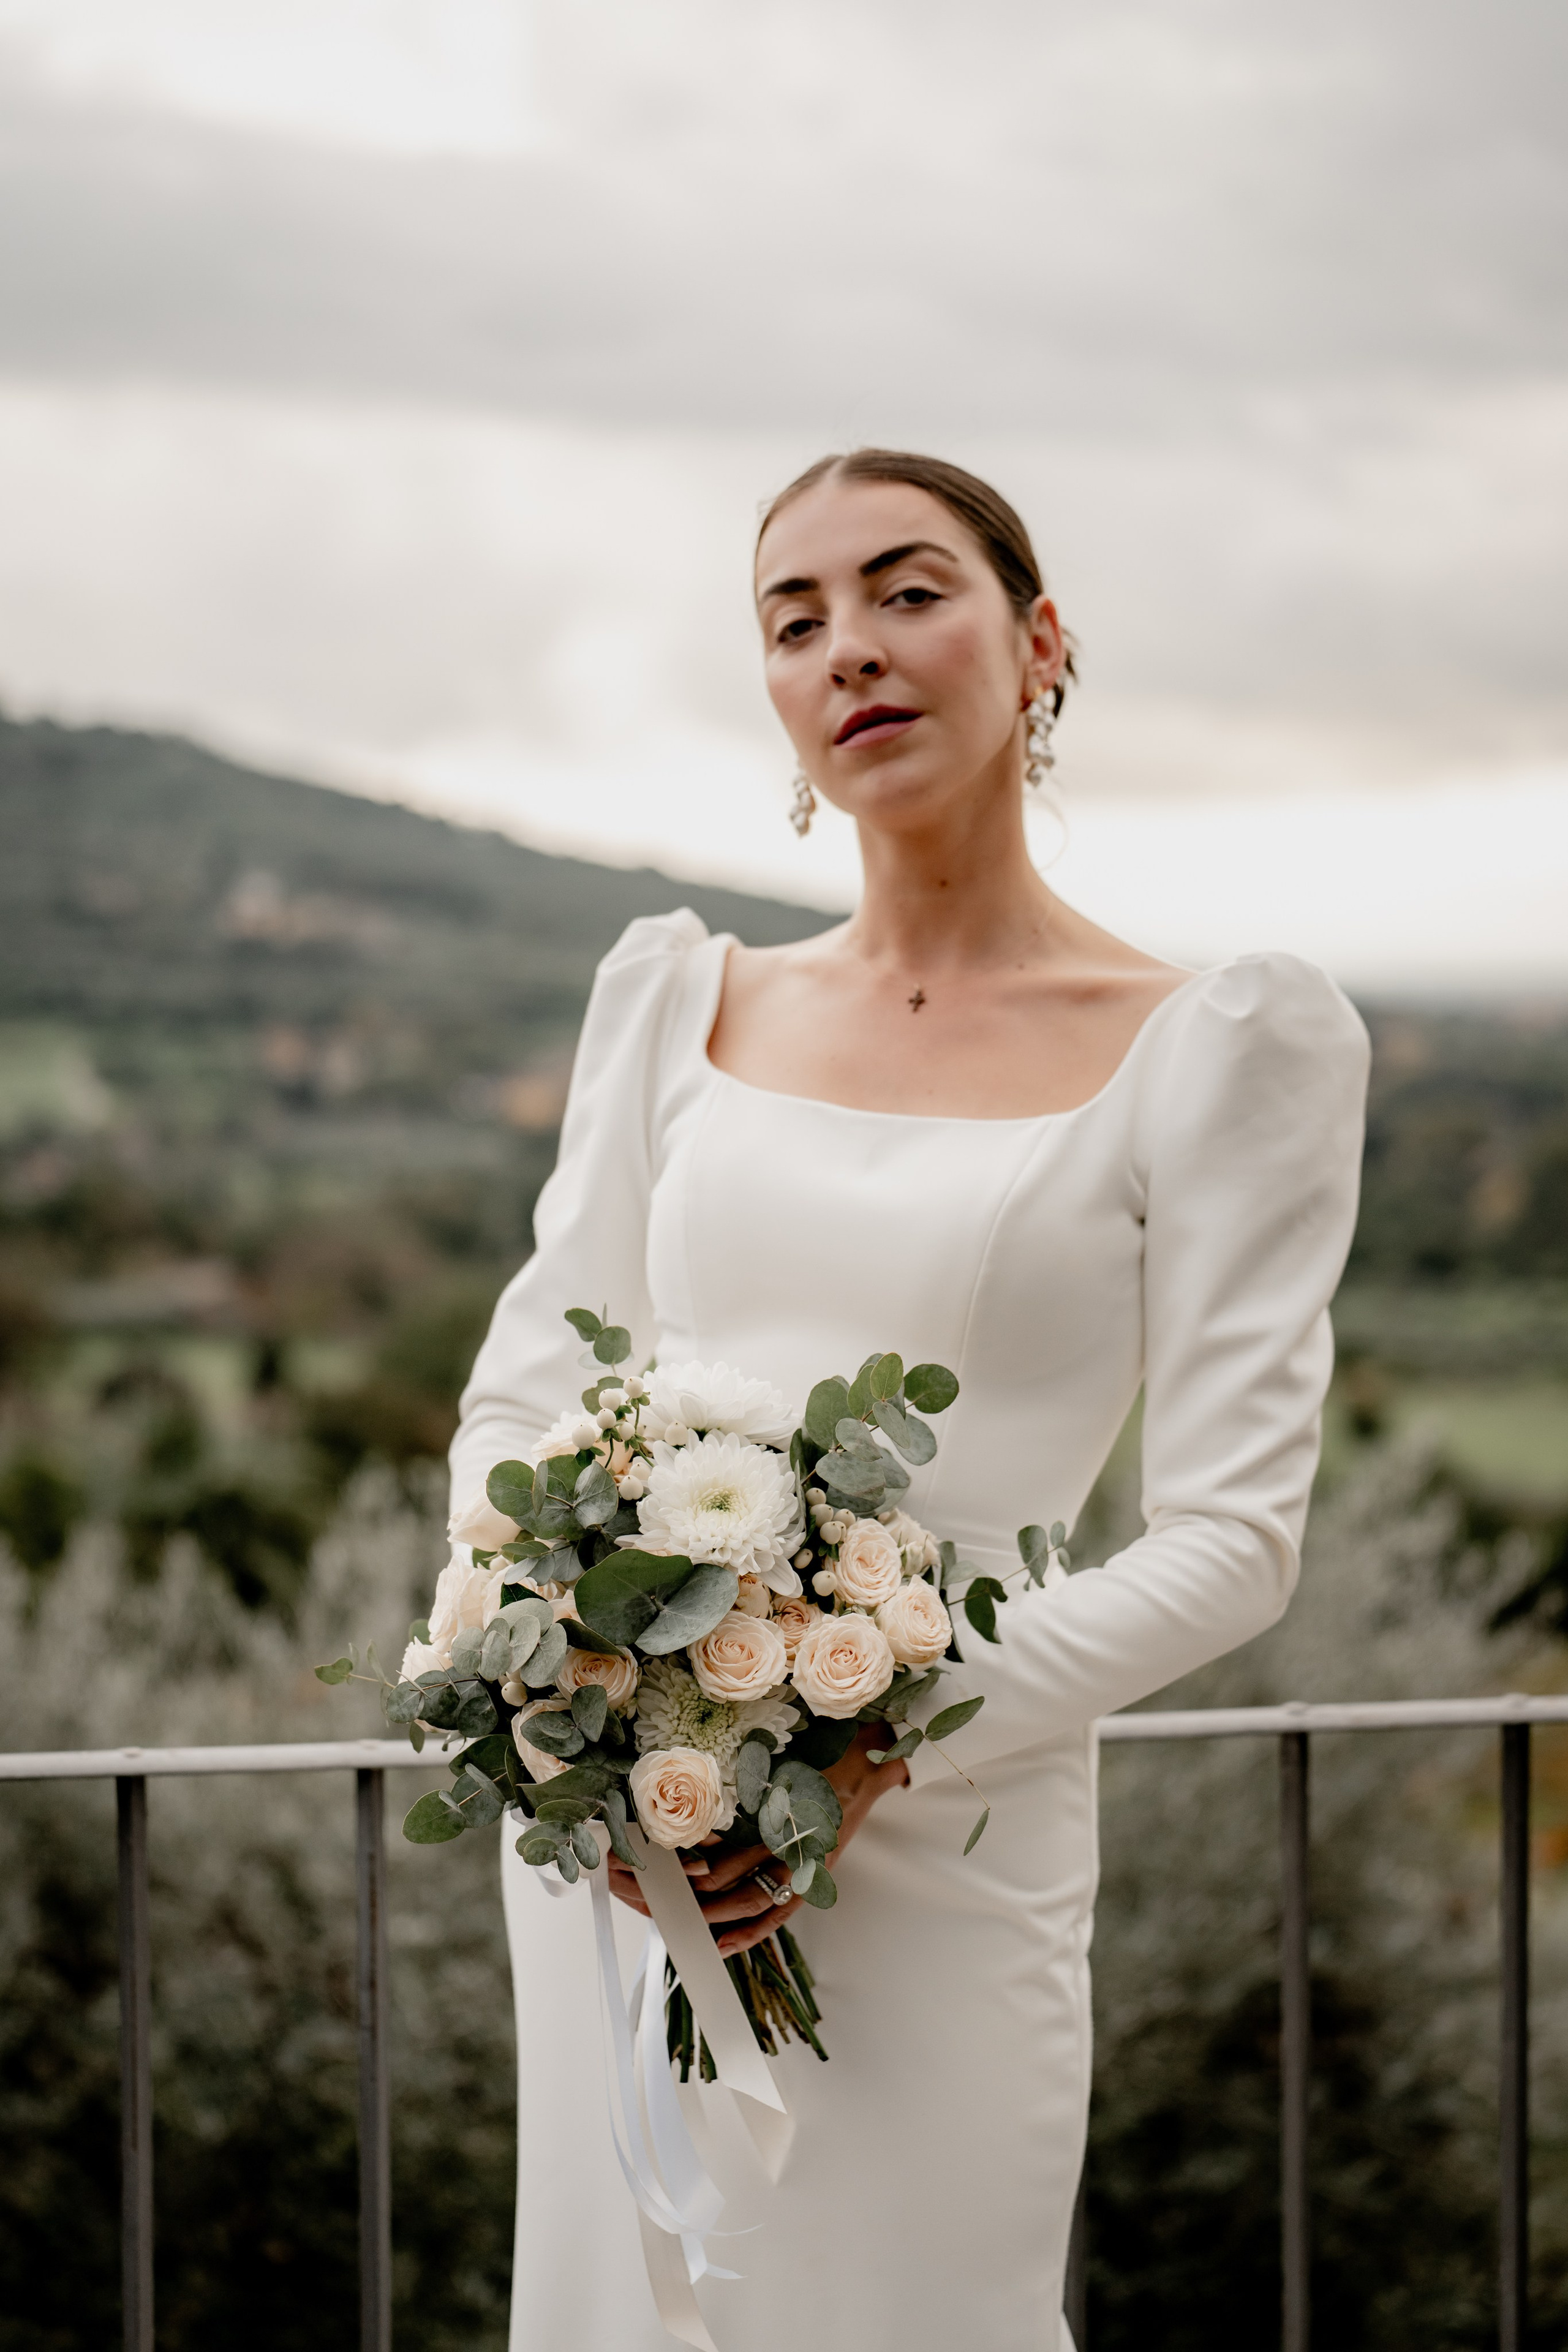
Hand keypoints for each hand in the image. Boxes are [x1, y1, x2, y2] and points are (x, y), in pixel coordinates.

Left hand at [603, 1729, 909, 1951]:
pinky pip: (779, 1914)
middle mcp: (784, 1845)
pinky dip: (751, 1933)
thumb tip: (689, 1819)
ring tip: (677, 1923)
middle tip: (649, 1899)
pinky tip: (723, 1945)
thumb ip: (735, 1790)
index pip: (718, 1858)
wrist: (868, 1759)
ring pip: (748, 1903)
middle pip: (725, 1885)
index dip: (684, 1870)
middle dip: (685, 1896)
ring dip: (711, 1918)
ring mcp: (801, 1864)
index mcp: (770, 1816)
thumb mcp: (771, 1763)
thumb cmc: (817, 1753)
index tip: (653, 1871)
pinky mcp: (812, 1874)